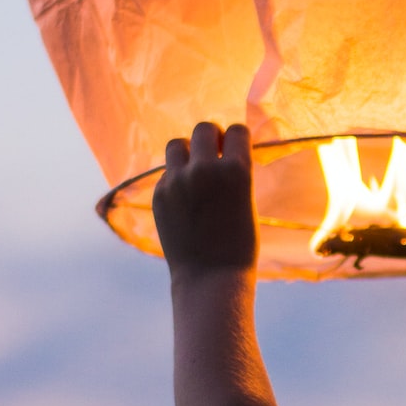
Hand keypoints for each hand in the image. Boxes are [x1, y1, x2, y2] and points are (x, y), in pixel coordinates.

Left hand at [153, 122, 258, 274]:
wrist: (211, 277)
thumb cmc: (239, 242)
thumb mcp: (246, 199)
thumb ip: (232, 172)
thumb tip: (219, 148)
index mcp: (237, 170)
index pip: (236, 130)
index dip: (236, 139)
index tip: (234, 149)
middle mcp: (206, 169)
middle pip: (203, 129)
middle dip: (210, 138)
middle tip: (213, 154)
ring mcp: (178, 181)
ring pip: (177, 144)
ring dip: (187, 151)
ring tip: (194, 170)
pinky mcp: (159, 194)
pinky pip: (167, 172)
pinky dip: (176, 178)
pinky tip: (184, 199)